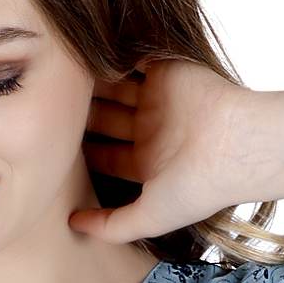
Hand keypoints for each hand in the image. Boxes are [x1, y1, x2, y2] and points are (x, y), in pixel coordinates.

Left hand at [70, 54, 275, 244]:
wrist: (233, 145)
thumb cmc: (195, 187)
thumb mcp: (148, 218)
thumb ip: (110, 226)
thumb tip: (70, 223)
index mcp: (148, 163)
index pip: (105, 154)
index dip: (80, 152)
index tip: (52, 149)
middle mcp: (151, 129)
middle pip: (105, 118)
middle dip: (80, 115)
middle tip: (50, 111)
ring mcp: (159, 98)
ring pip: (114, 86)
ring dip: (90, 83)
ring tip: (60, 82)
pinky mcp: (165, 68)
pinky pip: (132, 57)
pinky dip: (111, 56)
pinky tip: (85, 58)